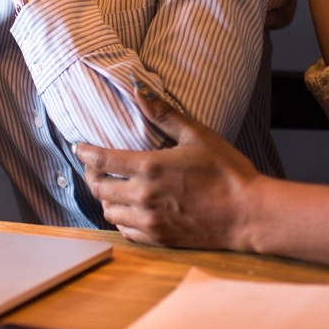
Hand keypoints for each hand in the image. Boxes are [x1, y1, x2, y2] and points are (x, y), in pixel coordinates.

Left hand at [74, 83, 265, 250]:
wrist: (248, 214)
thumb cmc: (227, 172)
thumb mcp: (197, 135)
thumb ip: (165, 114)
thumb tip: (140, 90)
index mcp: (150, 168)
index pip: (103, 160)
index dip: (86, 153)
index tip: (80, 147)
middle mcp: (143, 196)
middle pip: (99, 187)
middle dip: (91, 175)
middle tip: (93, 166)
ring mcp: (150, 221)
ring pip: (109, 211)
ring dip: (106, 198)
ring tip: (111, 187)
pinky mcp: (159, 238)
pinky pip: (126, 231)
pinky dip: (121, 219)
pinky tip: (129, 210)